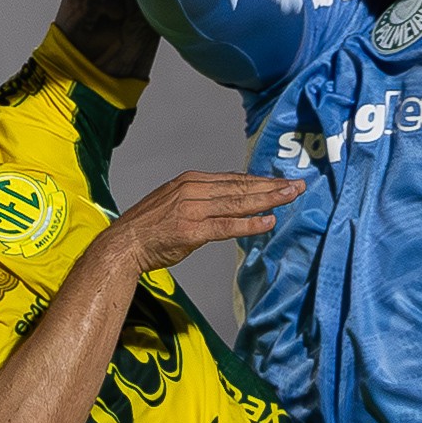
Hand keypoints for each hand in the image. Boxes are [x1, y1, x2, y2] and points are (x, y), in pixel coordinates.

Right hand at [102, 171, 302, 273]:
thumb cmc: (148, 227)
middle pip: (240, 187)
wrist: (123, 244)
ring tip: (290, 197)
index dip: (260, 180)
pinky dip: (250, 223)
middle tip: (298, 185)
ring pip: (238, 202)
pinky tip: (268, 221)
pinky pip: (227, 226)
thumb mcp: (174, 201)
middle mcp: (193, 190)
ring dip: (268, 199)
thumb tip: (228, 198)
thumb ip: (200, 198)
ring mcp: (193, 209)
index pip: (233, 179)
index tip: (282, 181)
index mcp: (190, 181)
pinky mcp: (192, 231)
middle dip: (272, 186)